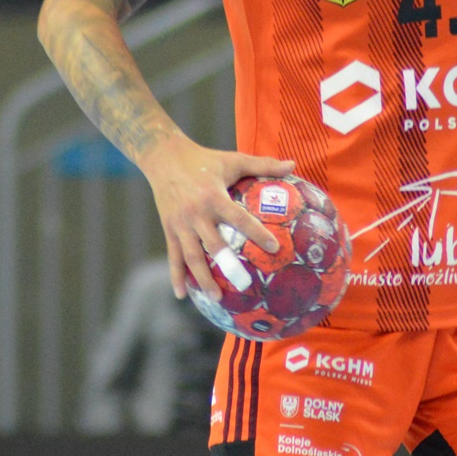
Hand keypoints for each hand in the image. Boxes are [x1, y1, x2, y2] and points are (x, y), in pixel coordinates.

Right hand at [141, 135, 294, 300]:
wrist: (163, 157)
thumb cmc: (204, 159)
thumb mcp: (233, 159)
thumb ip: (263, 164)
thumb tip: (293, 165)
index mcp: (214, 197)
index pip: (239, 218)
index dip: (257, 233)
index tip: (275, 248)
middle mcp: (196, 213)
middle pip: (213, 245)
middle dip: (227, 266)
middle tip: (244, 285)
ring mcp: (180, 224)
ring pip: (192, 256)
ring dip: (202, 279)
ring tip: (216, 298)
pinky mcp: (169, 229)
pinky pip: (173, 256)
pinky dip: (176, 276)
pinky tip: (182, 294)